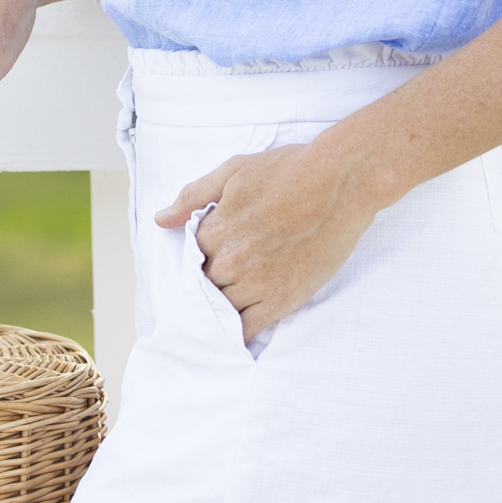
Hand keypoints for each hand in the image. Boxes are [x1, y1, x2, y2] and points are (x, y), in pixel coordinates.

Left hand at [155, 134, 382, 339]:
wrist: (339, 183)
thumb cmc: (288, 170)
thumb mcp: (234, 170)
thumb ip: (194, 196)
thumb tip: (162, 219)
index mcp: (216, 230)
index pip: (190, 257)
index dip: (201, 255)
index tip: (213, 253)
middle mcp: (231, 261)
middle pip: (205, 285)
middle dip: (212, 280)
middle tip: (228, 272)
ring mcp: (256, 284)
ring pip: (223, 308)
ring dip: (223, 305)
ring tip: (233, 298)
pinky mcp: (282, 300)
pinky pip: (249, 328)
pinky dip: (239, 331)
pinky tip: (236, 330)